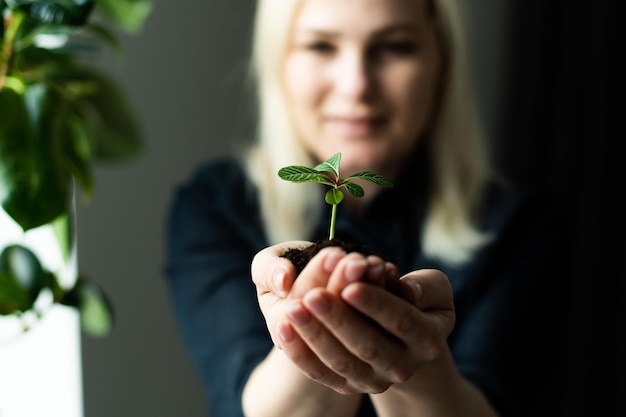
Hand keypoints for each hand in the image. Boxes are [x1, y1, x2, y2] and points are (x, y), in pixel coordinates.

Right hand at [251, 241, 396, 346]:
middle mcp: (312, 346)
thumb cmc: (289, 270)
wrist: (320, 287)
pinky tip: (390, 273)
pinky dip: (390, 299)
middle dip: (343, 284)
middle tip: (356, 259)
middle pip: (330, 318)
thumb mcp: (268, 266)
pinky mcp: (373, 350)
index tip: (333, 253)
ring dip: (371, 293)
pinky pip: (384, 329)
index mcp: (282, 327)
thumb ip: (268, 268)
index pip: (300, 303)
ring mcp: (346, 355)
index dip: (317, 277)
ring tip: (376, 263)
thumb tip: (283, 281)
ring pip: (360, 330)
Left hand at [280, 268, 454, 394]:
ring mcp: (374, 380)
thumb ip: (427, 285)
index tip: (351, 286)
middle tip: (313, 295)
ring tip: (293, 308)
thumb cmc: (415, 299)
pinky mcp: (348, 385)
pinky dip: (300, 352)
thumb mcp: (432, 288)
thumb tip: (408, 289)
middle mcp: (402, 366)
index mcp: (427, 339)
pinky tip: (283, 328)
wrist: (402, 338)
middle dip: (338, 320)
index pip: (402, 321)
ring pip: (341, 362)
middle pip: (368, 346)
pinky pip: (320, 372)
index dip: (377, 304)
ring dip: (315, 336)